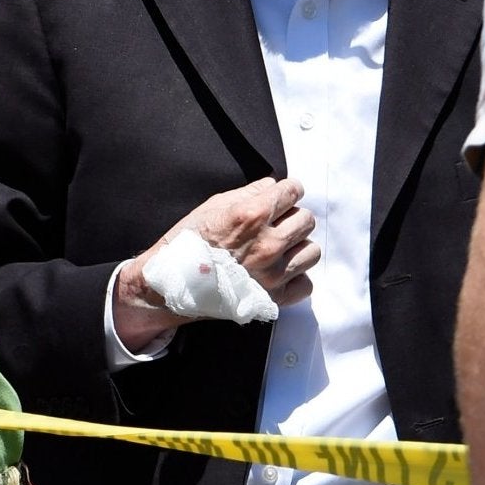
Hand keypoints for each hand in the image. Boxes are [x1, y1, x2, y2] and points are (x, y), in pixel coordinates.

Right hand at [112, 176, 319, 352]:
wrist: (172, 284)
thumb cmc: (188, 242)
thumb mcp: (212, 206)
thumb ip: (248, 193)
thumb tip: (272, 187)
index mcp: (252, 215)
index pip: (294, 190)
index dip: (289, 191)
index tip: (283, 197)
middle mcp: (267, 243)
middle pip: (307, 219)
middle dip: (293, 217)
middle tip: (277, 224)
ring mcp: (273, 273)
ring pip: (311, 251)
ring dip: (298, 247)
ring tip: (280, 250)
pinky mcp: (275, 297)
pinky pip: (306, 283)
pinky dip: (296, 278)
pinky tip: (279, 273)